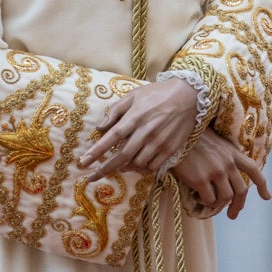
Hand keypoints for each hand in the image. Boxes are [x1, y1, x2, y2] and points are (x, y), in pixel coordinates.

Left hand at [77, 78, 197, 180]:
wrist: (188, 96)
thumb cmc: (158, 94)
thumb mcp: (134, 95)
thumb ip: (116, 110)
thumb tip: (100, 127)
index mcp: (135, 116)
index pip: (111, 137)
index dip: (96, 152)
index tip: (83, 163)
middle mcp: (145, 131)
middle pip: (121, 156)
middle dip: (104, 169)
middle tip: (91, 178)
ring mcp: (159, 142)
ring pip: (136, 164)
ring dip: (123, 168)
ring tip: (117, 167)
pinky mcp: (170, 149)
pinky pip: (152, 166)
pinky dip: (142, 169)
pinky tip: (136, 166)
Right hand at [172, 128, 269, 219]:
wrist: (174, 134)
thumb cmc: (191, 138)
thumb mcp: (214, 143)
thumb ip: (224, 157)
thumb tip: (229, 179)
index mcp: (232, 152)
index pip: (253, 169)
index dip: (262, 185)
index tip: (267, 197)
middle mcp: (227, 162)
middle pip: (242, 190)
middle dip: (238, 206)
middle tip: (232, 215)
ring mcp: (215, 171)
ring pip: (226, 198)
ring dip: (219, 205)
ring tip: (210, 204)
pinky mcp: (201, 179)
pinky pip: (209, 200)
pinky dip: (205, 203)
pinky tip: (198, 198)